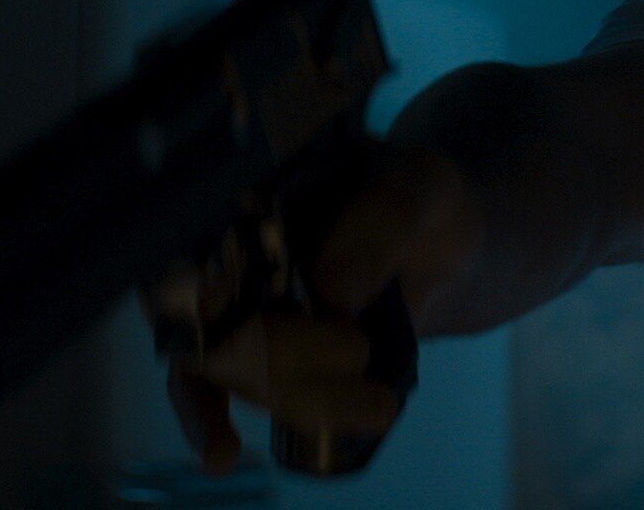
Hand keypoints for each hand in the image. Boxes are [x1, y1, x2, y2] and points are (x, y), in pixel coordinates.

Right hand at [165, 149, 485, 472]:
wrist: (449, 242)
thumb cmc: (422, 202)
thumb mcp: (418, 189)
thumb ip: (381, 225)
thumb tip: (331, 295)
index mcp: (249, 190)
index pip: (194, 239)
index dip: (197, 284)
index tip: (226, 310)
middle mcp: (221, 246)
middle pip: (213, 316)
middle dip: (282, 351)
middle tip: (357, 350)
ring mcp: (231, 304)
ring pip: (230, 366)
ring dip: (299, 394)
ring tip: (377, 403)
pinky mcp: (250, 354)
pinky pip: (211, 393)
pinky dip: (208, 426)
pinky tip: (219, 454)